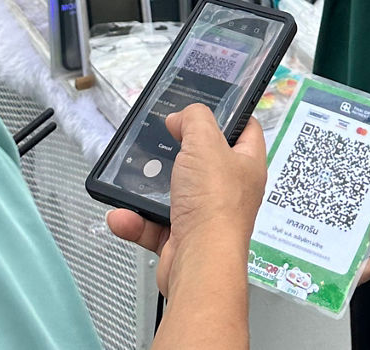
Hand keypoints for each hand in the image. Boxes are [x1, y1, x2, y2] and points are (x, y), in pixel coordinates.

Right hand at [106, 104, 266, 296]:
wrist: (199, 264)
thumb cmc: (214, 207)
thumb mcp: (204, 143)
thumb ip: (194, 120)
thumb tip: (182, 118)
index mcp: (247, 165)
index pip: (247, 130)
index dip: (231, 114)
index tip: (209, 106)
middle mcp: (230, 191)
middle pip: (206, 161)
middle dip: (181, 152)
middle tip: (164, 140)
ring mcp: (205, 216)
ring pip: (174, 194)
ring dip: (150, 188)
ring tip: (135, 177)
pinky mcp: (182, 239)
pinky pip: (153, 225)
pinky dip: (135, 220)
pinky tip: (123, 214)